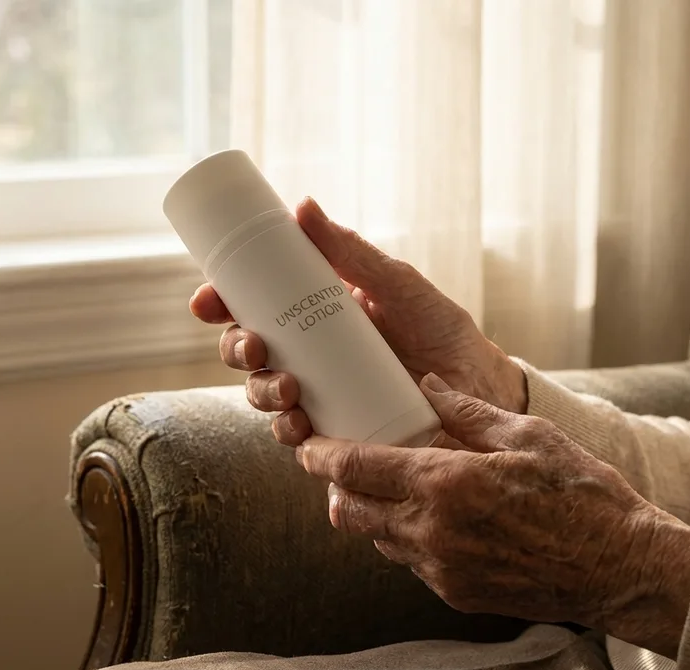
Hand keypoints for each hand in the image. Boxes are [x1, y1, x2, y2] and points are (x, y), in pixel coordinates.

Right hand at [190, 197, 526, 445]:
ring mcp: (321, 398)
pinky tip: (300, 431)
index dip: (220, 304)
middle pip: (248, 355)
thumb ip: (351, 252)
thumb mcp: (396, 284)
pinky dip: (291, 437)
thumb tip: (301, 206)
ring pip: (265, 398)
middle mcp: (308, 358)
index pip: (252, 308)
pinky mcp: (339, 437)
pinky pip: (300, 442)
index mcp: (312, 317)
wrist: (482, 387)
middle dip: (236, 351)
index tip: (207, 300)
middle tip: (254, 346)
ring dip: (261, 394)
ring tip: (287, 390)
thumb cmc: (440, 330)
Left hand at [298, 373, 689, 658]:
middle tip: (339, 465)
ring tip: (390, 488)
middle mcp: (433, 532)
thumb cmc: (583, 496)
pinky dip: (408, 539)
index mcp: (447, 484)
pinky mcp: (456, 595)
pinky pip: (412, 563)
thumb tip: (428, 385)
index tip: (308, 444)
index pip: (356, 468)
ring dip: (374, 514)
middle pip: (351, 511)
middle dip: (336, 487)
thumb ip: (468, 412)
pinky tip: (432, 519)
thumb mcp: (529, 436)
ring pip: (379, 541)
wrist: (621, 569)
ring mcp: (442, 570)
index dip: (321, 455)